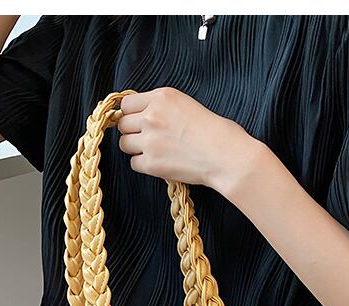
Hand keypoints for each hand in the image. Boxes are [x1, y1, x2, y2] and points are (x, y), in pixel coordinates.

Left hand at [117, 87, 261, 193]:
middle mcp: (152, 116)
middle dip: (132, 132)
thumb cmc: (215, 132)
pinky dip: (144, 165)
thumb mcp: (186, 104)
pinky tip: (160, 163)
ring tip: (154, 151)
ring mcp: (150, 140)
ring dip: (136, 148)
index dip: (131, 115)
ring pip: (124, 144)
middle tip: (148, 139)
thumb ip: (161, 107)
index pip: (126, 105)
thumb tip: (141, 116)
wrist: (225, 155)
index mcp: (161, 97)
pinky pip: (134, 163)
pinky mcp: (152, 163)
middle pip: (123, 124)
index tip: (138, 122)